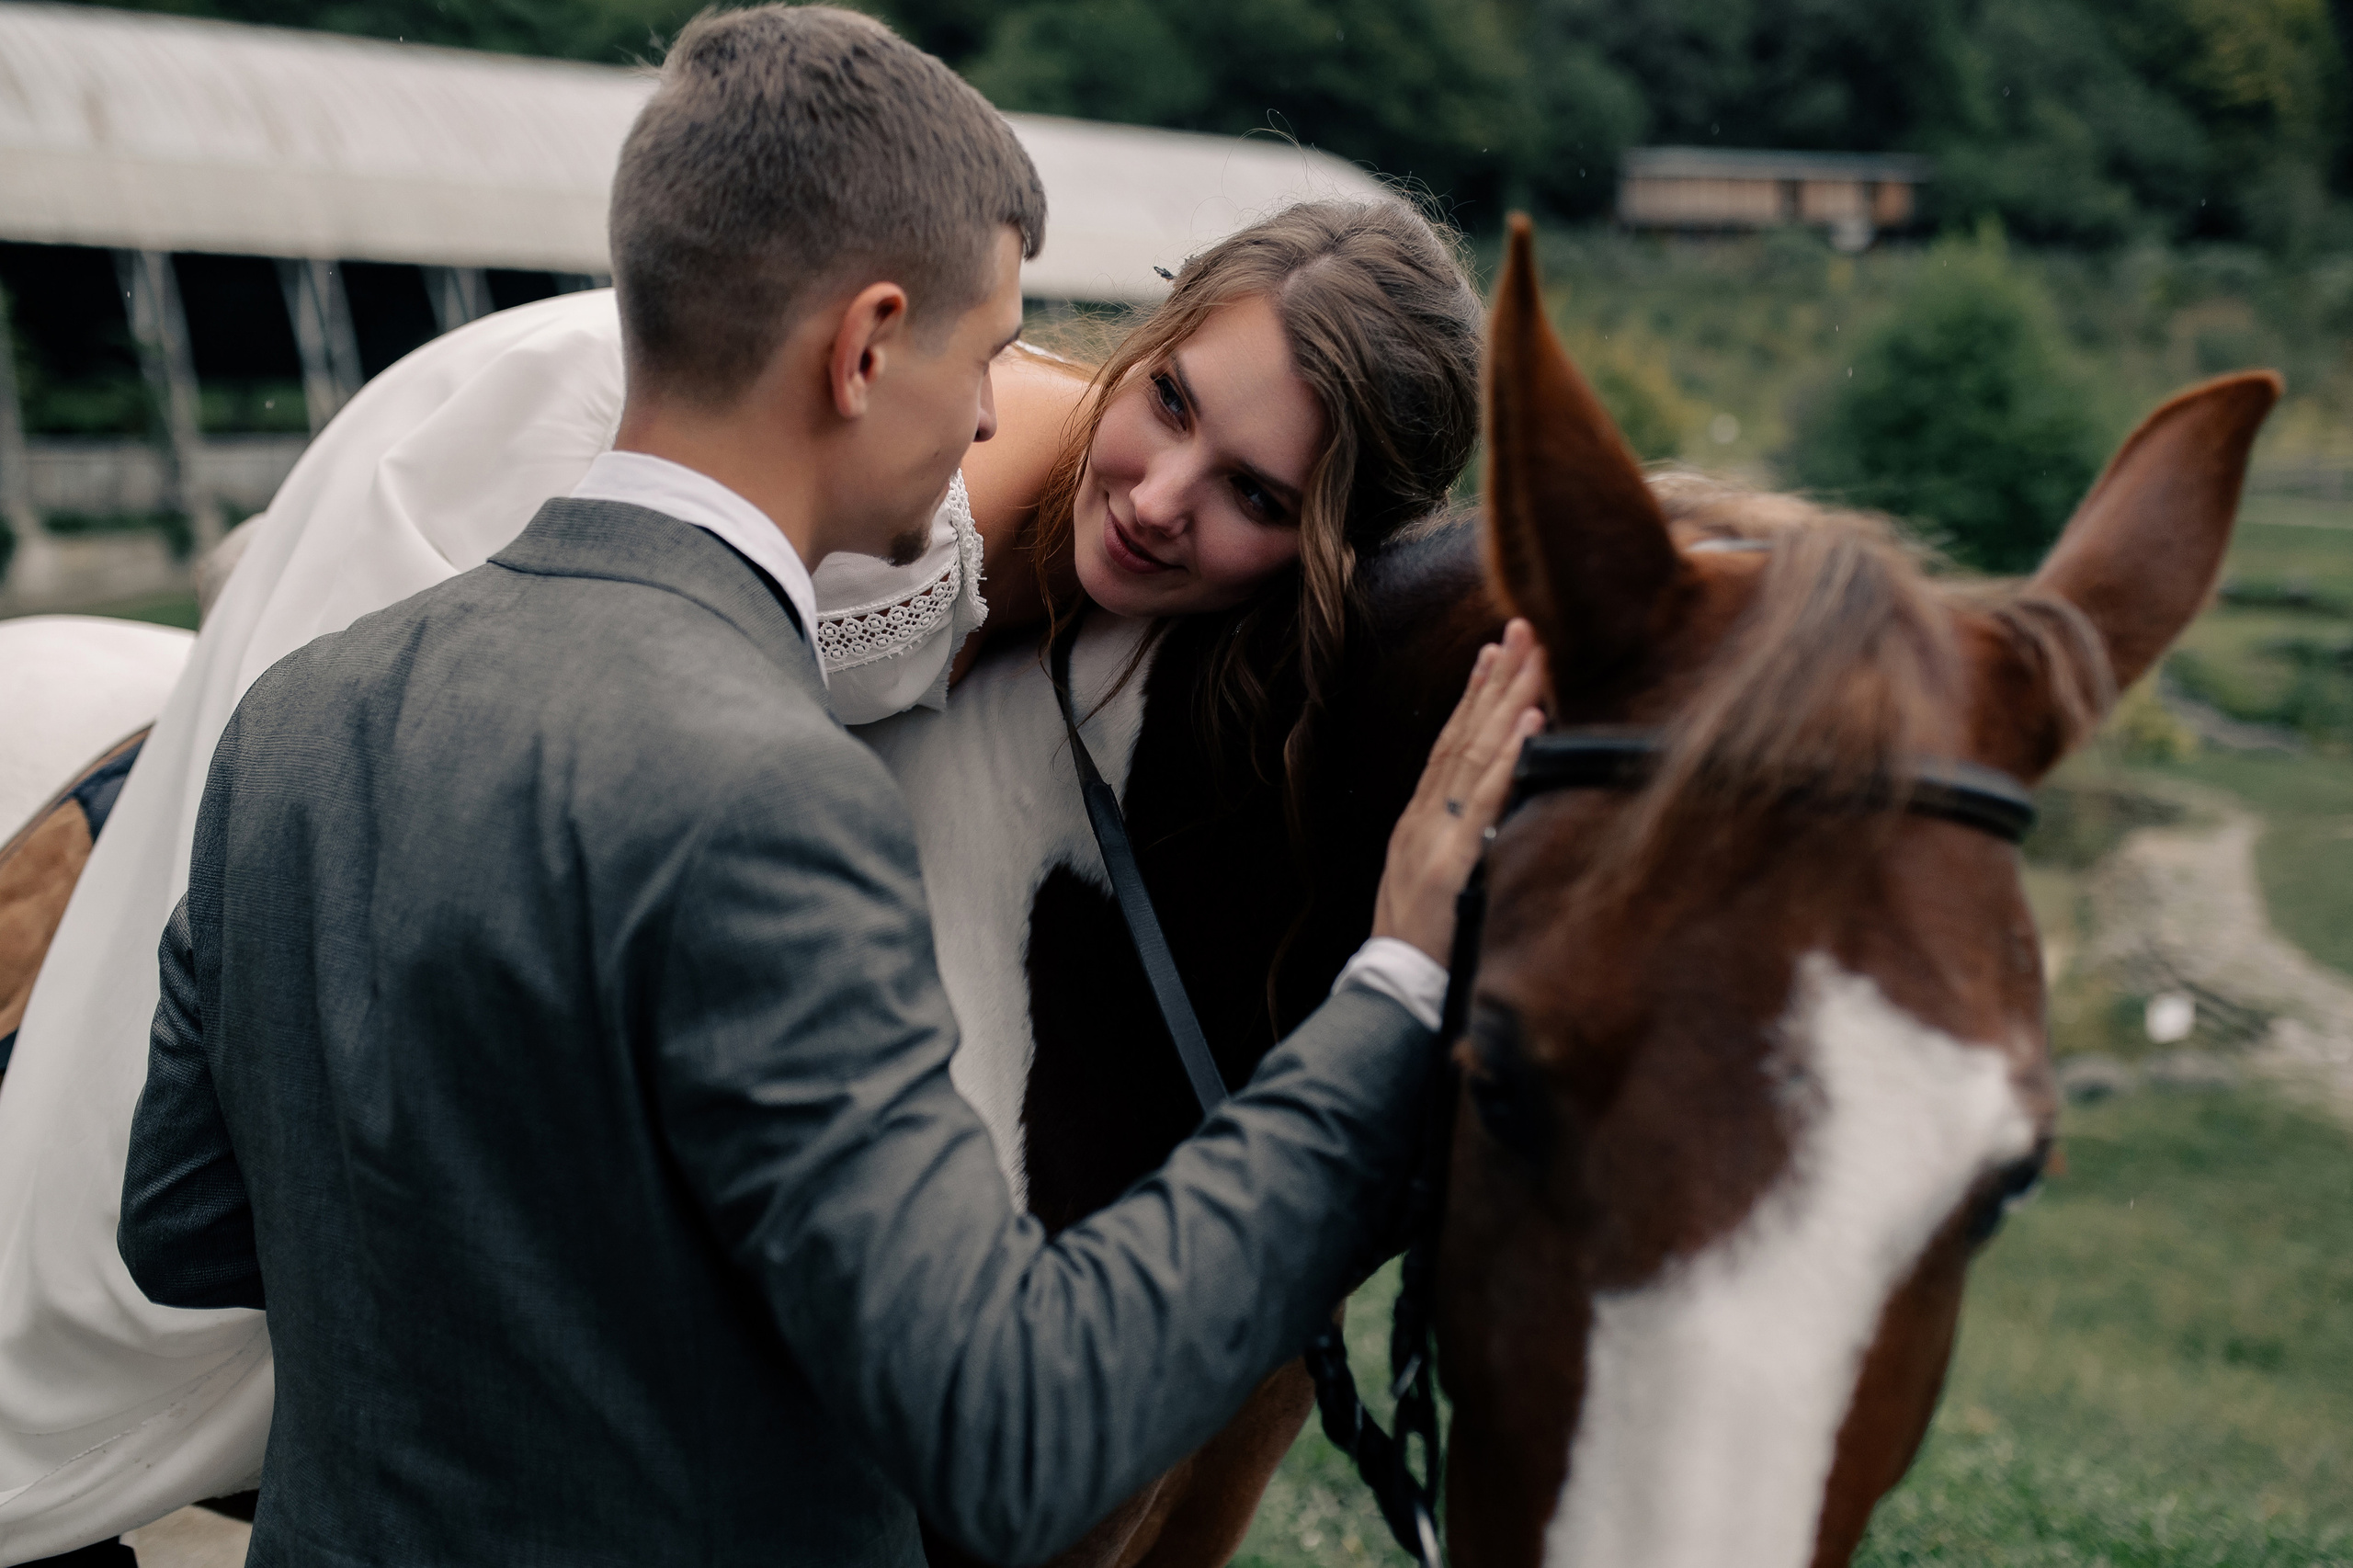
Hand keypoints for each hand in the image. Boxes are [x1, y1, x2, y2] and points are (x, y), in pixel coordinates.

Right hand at [1372, 620, 1547, 962]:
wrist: (1391, 991)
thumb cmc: (1419, 947)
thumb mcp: (1434, 886)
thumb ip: (1458, 848)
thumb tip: (1495, 819)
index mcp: (1420, 822)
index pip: (1449, 745)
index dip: (1472, 697)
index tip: (1493, 653)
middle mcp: (1424, 818)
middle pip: (1463, 735)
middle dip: (1495, 678)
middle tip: (1522, 626)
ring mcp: (1437, 837)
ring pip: (1476, 753)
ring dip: (1508, 697)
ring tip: (1533, 652)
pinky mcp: (1455, 862)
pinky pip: (1487, 799)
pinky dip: (1510, 755)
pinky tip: (1531, 719)